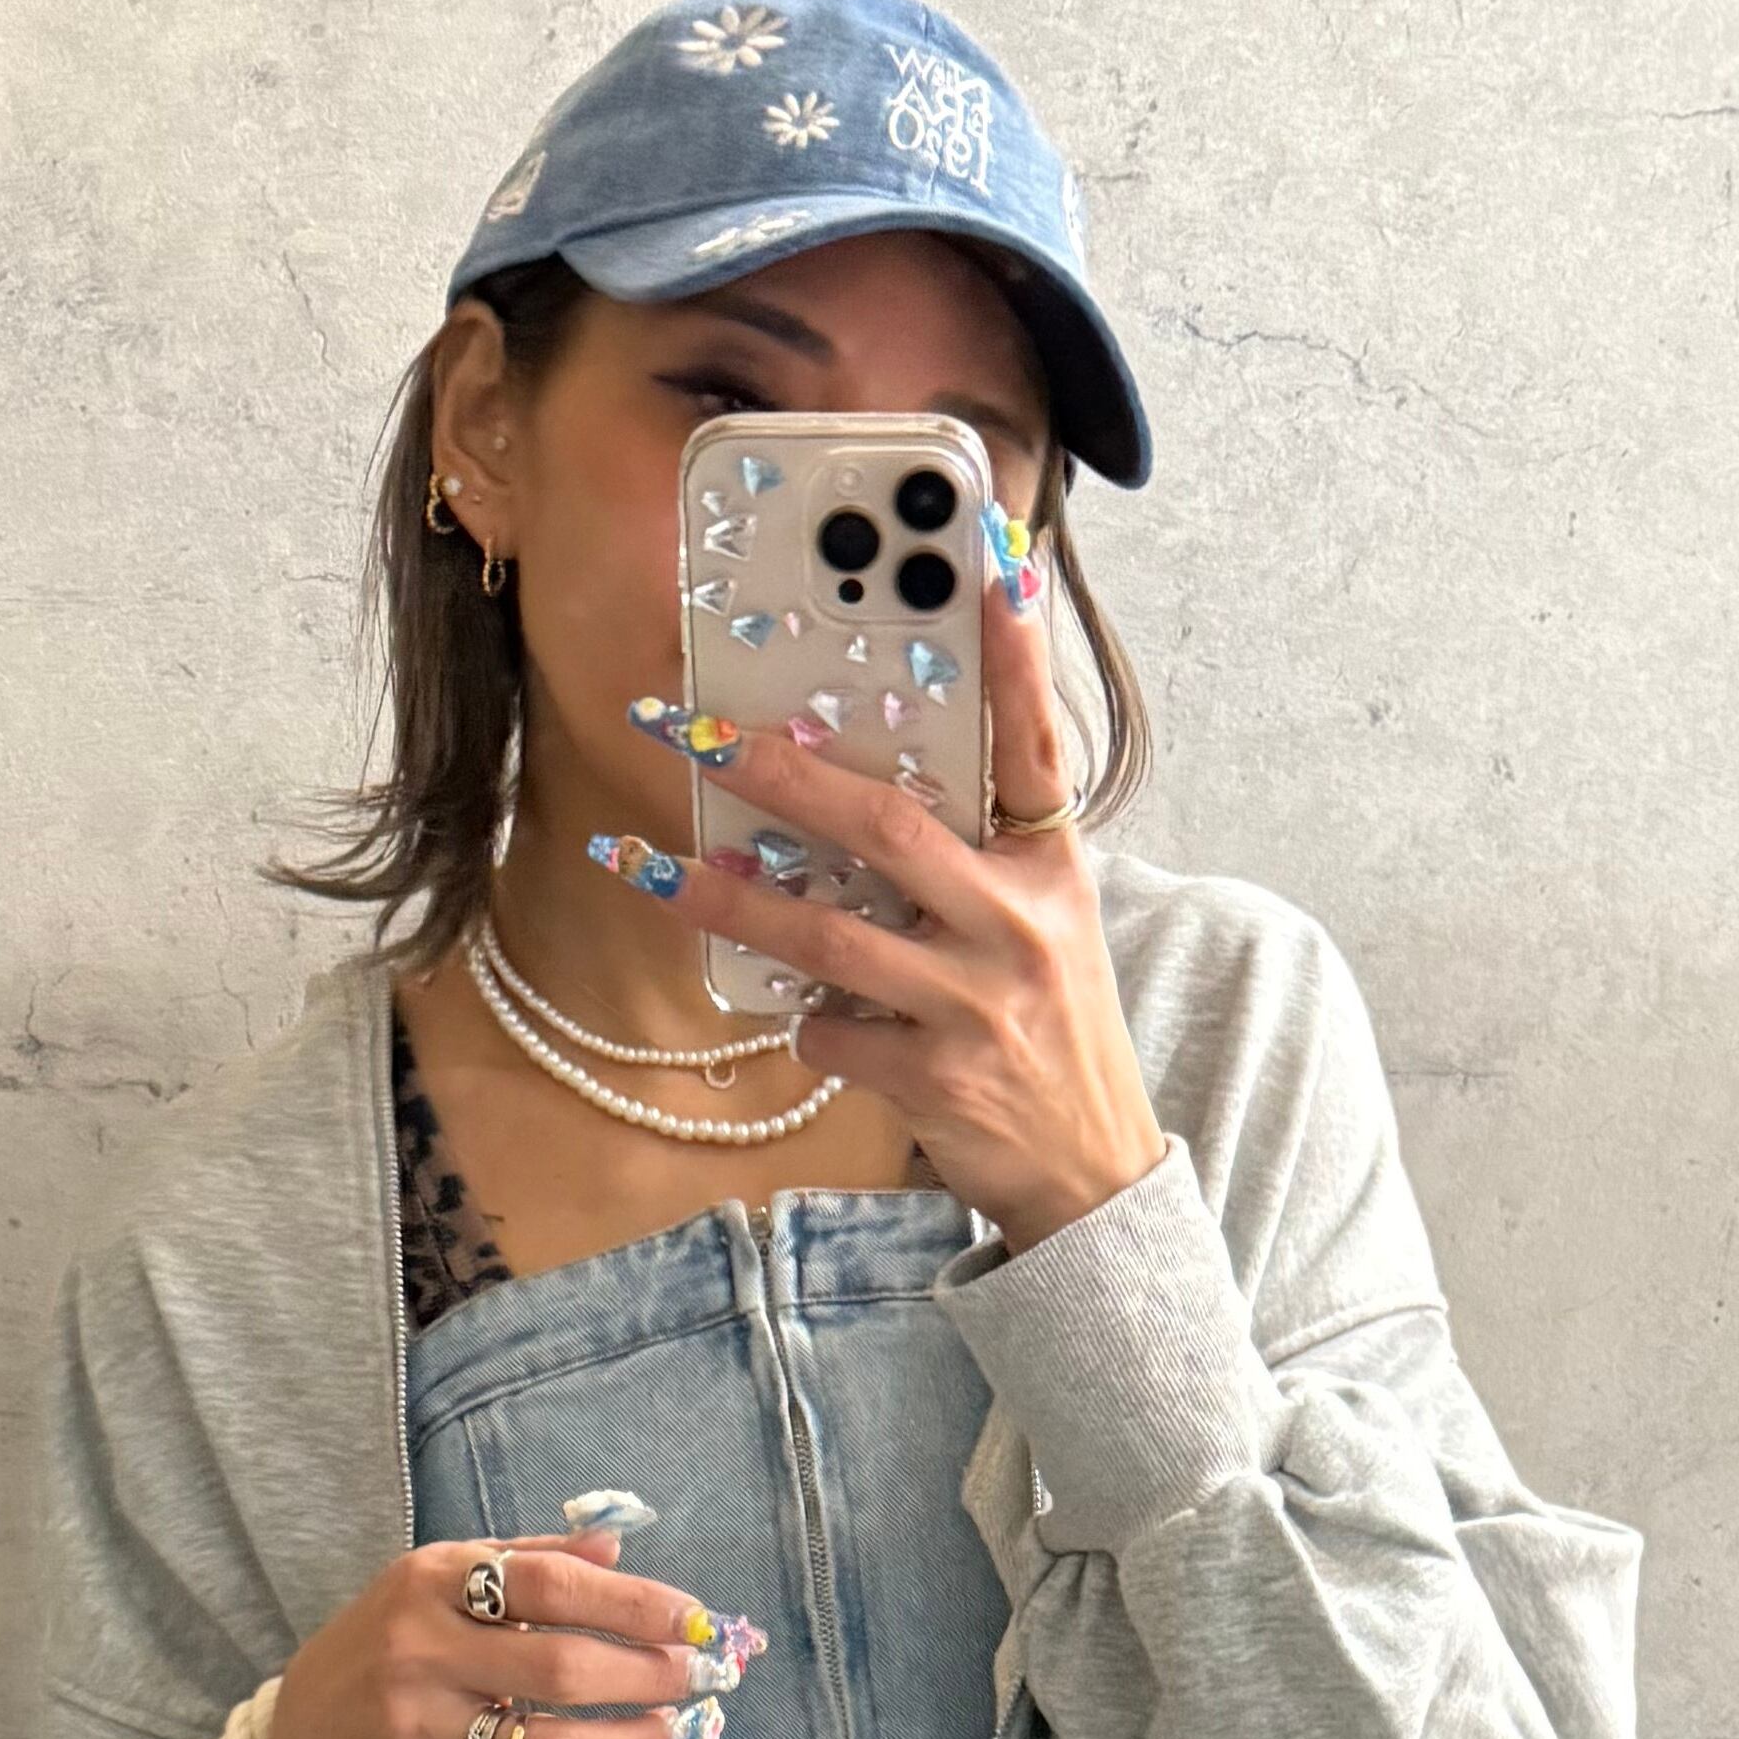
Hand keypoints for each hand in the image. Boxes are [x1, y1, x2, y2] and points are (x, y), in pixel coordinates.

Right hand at [263, 1530, 762, 1738]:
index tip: (694, 1621)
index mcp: (431, 1582)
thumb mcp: (443, 1582)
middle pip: (558, 1669)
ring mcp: (414, 1730)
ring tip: (669, 1733)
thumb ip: (529, 1561)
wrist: (303, 1737)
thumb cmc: (394, 1645)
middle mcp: (418, 1652)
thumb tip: (619, 1542)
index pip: (548, 1584)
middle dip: (643, 1677)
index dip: (632, 1602)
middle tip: (692, 1680)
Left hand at [589, 515, 1168, 1251]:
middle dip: (778, 773)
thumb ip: (976, 857)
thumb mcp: (1043, 927)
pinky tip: (806, 1020)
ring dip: (725, 900)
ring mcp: (976, 1003)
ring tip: (647, 868)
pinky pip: (830, 1029)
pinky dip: (805, 1022)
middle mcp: (1019, 924)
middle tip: (691, 734)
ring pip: (826, 933)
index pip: (1037, 744)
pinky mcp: (936, 1077)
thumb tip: (864, 786)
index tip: (984, 563)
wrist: (1090, 1174)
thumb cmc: (1050, 1031)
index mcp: (1051, 869)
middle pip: (886, 826)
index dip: (1014, 655)